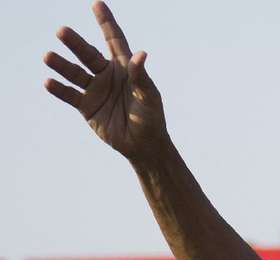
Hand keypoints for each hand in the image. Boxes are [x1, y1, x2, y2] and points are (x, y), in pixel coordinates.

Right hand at [44, 1, 166, 159]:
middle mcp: (107, 75)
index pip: (114, 40)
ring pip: (75, 73)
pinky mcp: (86, 106)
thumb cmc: (151, 118)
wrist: (143, 145)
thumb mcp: (149, 97)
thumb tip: (141, 54)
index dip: (106, 22)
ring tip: (47, 56)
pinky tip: (48, 82)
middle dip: (75, 43)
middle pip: (88, 54)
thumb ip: (141, 77)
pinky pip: (70, 95)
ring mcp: (95, 90)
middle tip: (61, 31)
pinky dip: (59, 89)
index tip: (96, 4)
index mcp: (124, 68)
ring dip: (61, 65)